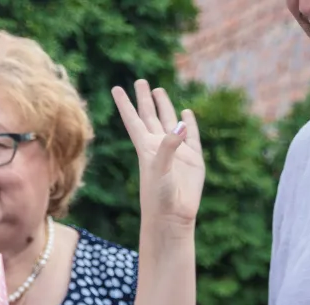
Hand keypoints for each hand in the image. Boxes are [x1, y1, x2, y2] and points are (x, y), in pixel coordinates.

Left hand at [111, 79, 204, 227]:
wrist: (173, 217)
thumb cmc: (159, 197)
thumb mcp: (160, 169)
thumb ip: (169, 146)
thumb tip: (181, 121)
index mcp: (146, 147)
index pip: (133, 119)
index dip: (125, 104)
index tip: (115, 88)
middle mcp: (159, 146)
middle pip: (150, 116)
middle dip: (145, 99)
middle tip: (140, 81)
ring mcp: (177, 151)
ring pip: (169, 122)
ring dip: (164, 107)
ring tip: (159, 91)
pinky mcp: (193, 159)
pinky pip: (192, 136)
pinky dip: (189, 123)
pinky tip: (186, 113)